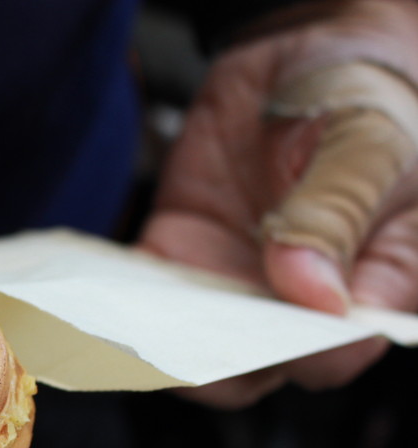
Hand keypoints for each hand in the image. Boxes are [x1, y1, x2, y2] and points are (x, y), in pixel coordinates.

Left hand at [139, 0, 417, 406]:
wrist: (302, 61)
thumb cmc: (361, 100)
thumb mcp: (367, 142)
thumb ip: (337, 213)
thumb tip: (315, 296)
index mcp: (368, 284)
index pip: (337, 350)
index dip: (308, 355)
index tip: (275, 341)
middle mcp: (297, 300)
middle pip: (260, 364)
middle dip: (221, 364)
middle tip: (183, 347)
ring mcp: (236, 284)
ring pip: (196, 344)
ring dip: (162, 344)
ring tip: (135, 331)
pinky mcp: (181, 256)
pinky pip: (146, 296)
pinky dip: (121, 302)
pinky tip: (102, 297)